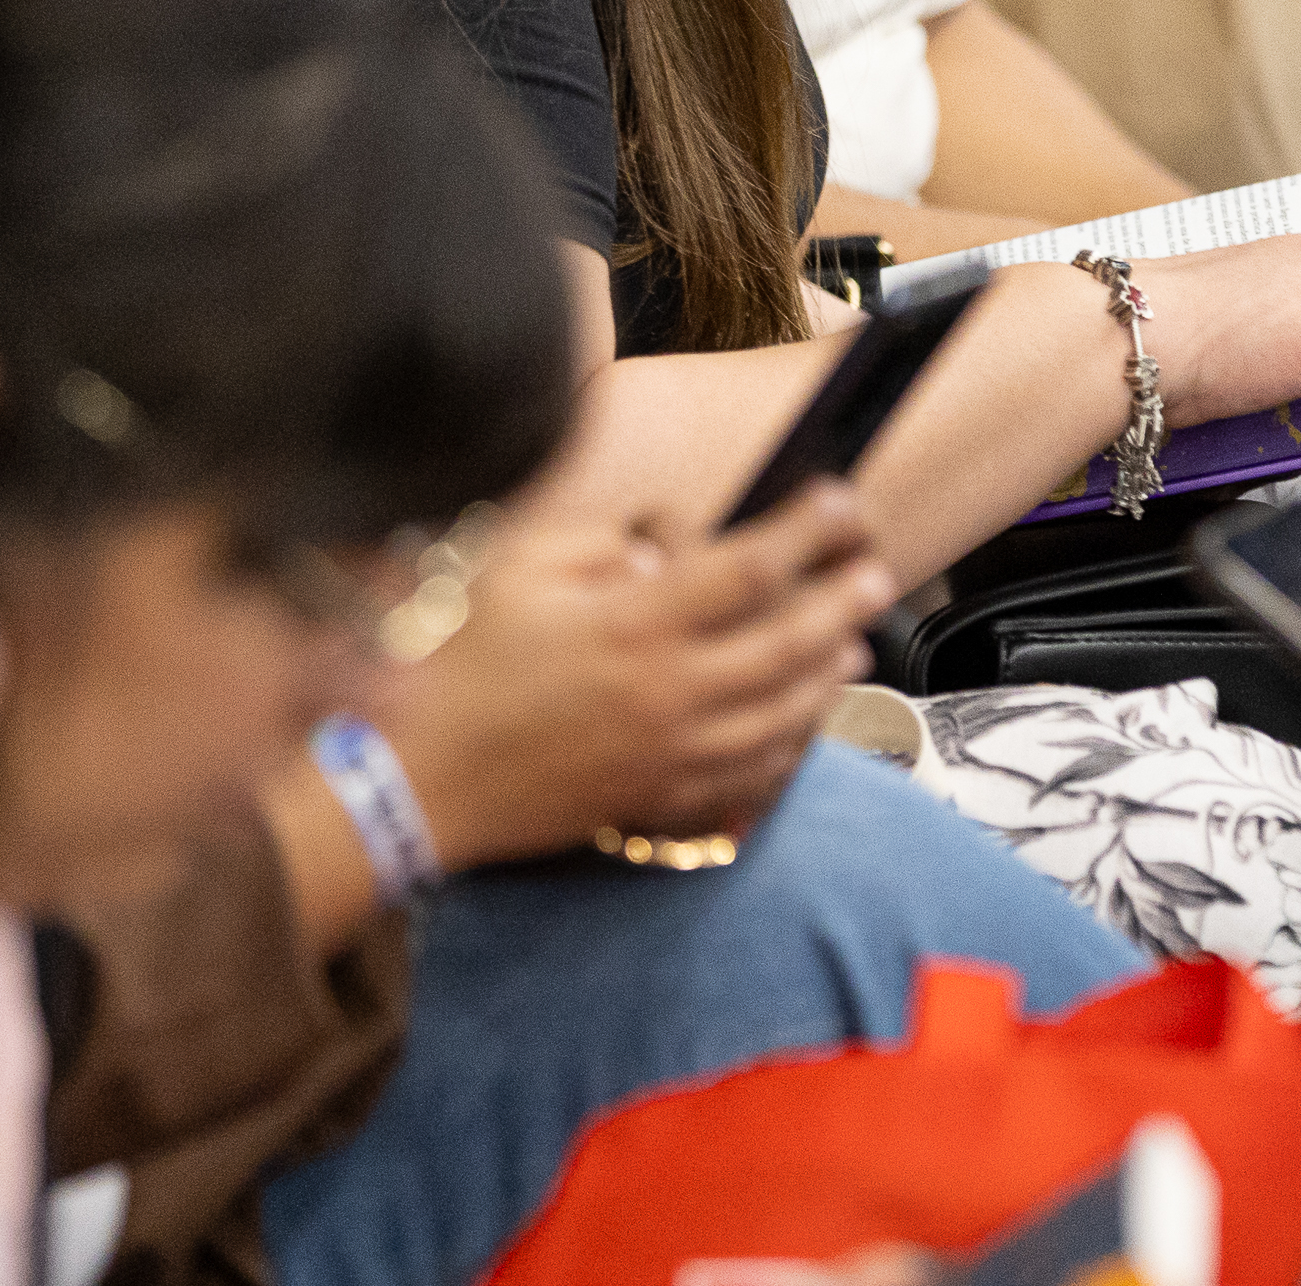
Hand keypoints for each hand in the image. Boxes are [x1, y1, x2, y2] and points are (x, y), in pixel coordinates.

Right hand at [367, 481, 897, 864]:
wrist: (423, 780)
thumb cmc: (462, 669)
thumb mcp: (518, 570)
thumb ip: (598, 546)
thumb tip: (657, 555)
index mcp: (634, 626)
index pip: (749, 566)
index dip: (806, 528)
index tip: (836, 500)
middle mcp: (667, 692)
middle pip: (788, 643)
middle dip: (843, 601)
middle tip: (876, 573)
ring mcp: (672, 755)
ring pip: (783, 714)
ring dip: (828, 674)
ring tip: (851, 642)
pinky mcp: (662, 799)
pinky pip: (752, 777)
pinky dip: (791, 748)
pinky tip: (803, 722)